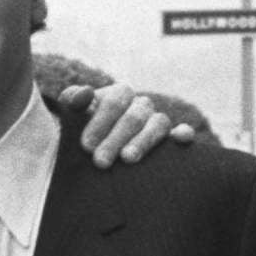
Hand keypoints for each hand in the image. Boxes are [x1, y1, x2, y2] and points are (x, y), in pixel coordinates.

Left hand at [62, 82, 195, 166]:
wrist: (94, 155)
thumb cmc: (81, 134)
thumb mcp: (72, 116)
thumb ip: (72, 102)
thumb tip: (83, 96)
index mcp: (119, 94)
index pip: (114, 101)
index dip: (100, 122)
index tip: (86, 146)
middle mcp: (141, 105)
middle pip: (134, 116)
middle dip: (115, 139)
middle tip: (99, 162)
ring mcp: (157, 121)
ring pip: (158, 123)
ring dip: (143, 141)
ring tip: (127, 159)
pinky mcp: (172, 139)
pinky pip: (183, 132)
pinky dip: (183, 134)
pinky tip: (179, 140)